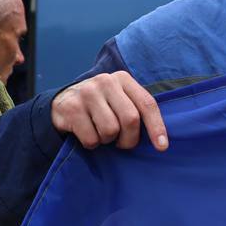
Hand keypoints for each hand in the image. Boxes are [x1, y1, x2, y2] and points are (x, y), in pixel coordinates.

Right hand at [51, 71, 168, 151]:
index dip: (157, 127)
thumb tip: (160, 139)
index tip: (162, 146)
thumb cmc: (101, 105)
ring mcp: (87, 93)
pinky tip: (87, 133)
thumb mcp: (120, 99)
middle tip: (123, 143)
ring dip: (108, 140)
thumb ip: (137, 109)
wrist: (63, 100)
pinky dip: (92, 144)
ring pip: (110, 130)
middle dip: (130, 139)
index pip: (147, 104)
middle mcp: (106, 82)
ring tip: (101, 133)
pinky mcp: (71, 108)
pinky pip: (91, 139)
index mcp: (123, 79)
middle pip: (130, 119)